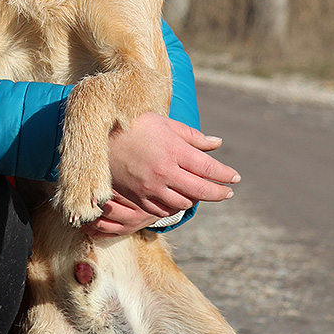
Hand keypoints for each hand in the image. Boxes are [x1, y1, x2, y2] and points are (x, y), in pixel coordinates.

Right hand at [82, 112, 240, 236]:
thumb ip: (192, 136)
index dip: (226, 175)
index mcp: (174, 150)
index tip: (235, 178)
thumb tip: (218, 143)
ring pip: (183, 203)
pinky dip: (174, 206)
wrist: (97, 139)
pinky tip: (178, 199)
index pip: (209, 168)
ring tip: (200, 193)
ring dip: (195, 199)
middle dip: (219, 192)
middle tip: (228, 192)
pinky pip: (162, 210)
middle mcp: (164, 171)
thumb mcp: (164, 124)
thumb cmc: (134, 125)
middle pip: (201, 190)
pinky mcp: (138, 197)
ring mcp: (150, 187)